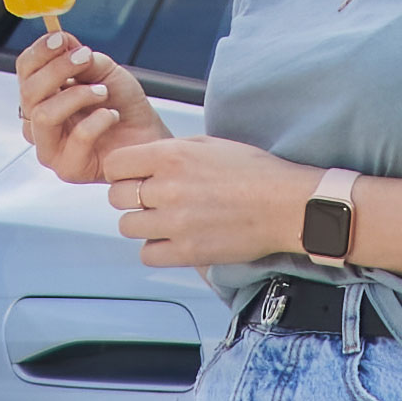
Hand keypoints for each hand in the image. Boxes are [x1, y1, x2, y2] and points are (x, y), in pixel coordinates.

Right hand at [14, 28, 160, 183]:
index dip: (39, 53)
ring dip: (77, 96)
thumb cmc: (124, 106)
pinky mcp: (68, 168)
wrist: (149, 137)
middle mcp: (37, 124)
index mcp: (41, 97)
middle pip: (28, 92)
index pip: (25, 71)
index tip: (60, 39)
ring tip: (103, 92)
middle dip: (57, 70)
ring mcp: (49, 148)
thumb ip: (81, 59)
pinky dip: (99, 120)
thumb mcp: (104, 72)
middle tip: (85, 58)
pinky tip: (112, 115)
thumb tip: (62, 41)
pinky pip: (78, 137)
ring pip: (43, 115)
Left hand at [100, 135, 321, 268]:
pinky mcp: (188, 251)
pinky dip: (156, 249)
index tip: (132, 176)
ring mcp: (176, 222)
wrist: (287, 204)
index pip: (115, 165)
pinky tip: (173, 239)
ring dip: (143, 224)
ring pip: (127, 227)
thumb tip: (141, 162)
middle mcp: (168, 188)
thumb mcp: (207, 145)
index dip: (122, 171)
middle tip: (152, 199)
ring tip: (166, 220)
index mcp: (171, 156)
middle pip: (116, 197)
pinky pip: (147, 255)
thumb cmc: (255, 173)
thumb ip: (169, 152)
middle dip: (130, 197)